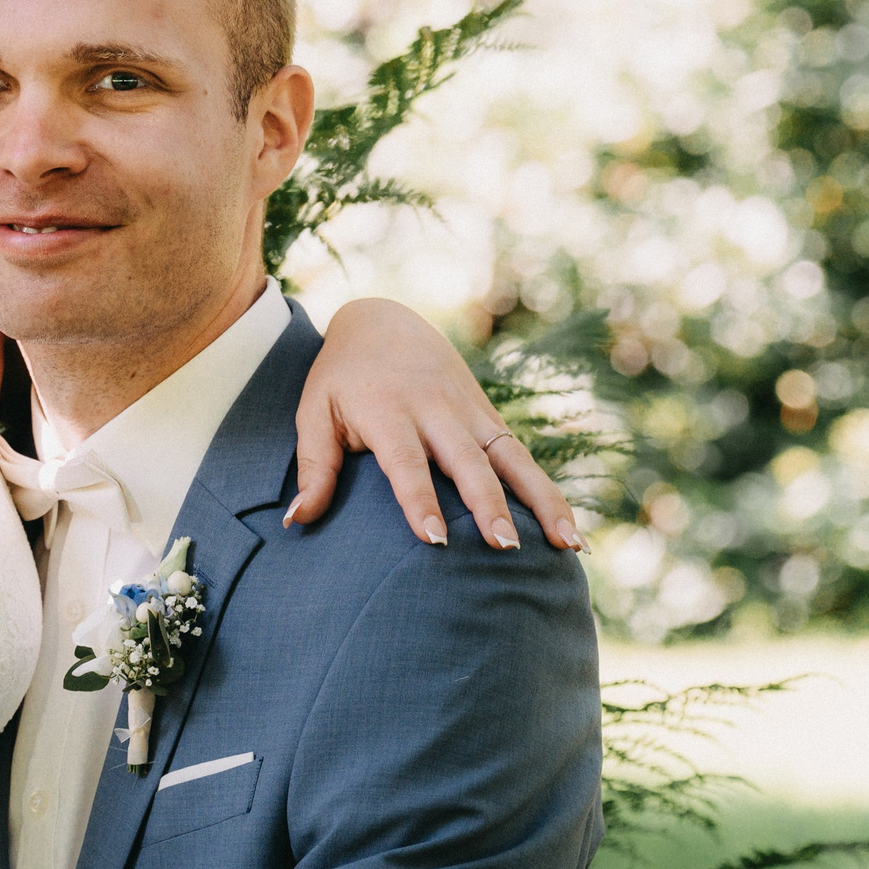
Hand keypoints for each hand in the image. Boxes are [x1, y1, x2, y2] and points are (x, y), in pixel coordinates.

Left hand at [288, 298, 584, 551]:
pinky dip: (550, 494)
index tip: (435, 540)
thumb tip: (296, 522)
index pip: (406, 461)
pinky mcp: (489, 417)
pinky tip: (572, 535)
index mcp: (388, 409)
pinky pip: (524, 459)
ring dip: (541, 502)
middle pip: (467, 461)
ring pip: (512, 459)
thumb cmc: (339, 378)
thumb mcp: (314, 412)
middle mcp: (436, 409)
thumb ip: (314, 466)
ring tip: (567, 545)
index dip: (420, 500)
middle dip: (488, 505)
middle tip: (504, 548)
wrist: (382, 320)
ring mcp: (469, 412)